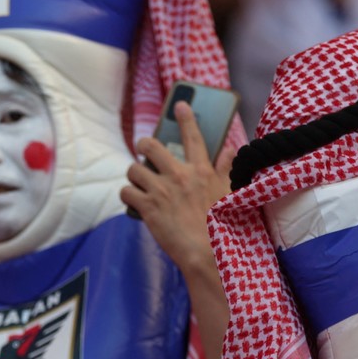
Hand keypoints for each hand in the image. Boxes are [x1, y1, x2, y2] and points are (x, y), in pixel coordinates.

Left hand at [120, 101, 230, 288]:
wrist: (207, 253)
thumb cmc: (223, 227)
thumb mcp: (231, 194)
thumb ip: (226, 169)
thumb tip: (229, 150)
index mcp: (201, 170)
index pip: (192, 137)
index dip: (185, 118)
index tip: (178, 105)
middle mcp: (179, 176)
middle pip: (150, 147)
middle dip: (143, 145)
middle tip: (144, 150)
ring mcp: (161, 191)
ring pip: (134, 169)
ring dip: (134, 173)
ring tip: (139, 181)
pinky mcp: (147, 208)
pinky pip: (126, 191)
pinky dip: (128, 194)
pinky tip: (133, 199)